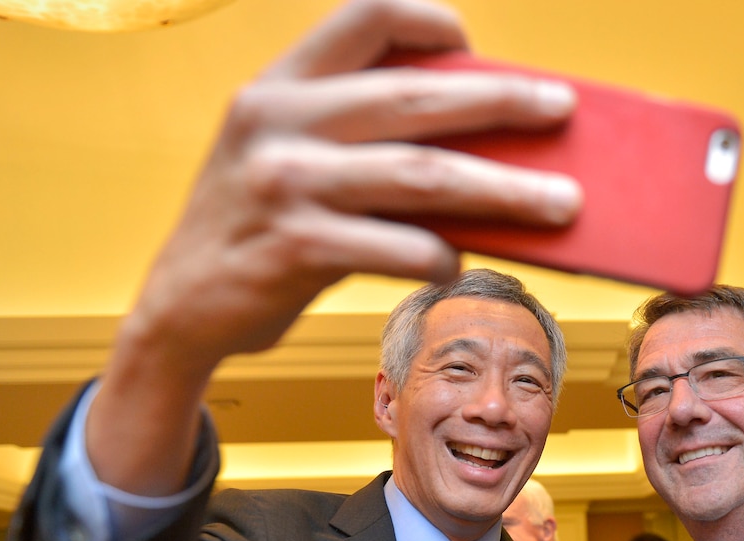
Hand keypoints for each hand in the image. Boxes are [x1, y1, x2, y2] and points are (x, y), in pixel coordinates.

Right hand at [90, 0, 581, 493]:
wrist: (181, 309)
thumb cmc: (257, 229)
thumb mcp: (286, 158)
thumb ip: (355, 137)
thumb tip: (478, 144)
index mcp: (277, 86)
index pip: (360, 15)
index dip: (424, 17)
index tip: (470, 41)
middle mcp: (276, 122)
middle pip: (416, 98)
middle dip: (502, 102)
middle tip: (562, 109)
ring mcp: (284, 185)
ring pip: (423, 177)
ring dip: (505, 190)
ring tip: (562, 202)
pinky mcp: (295, 249)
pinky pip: (399, 247)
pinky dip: (442, 255)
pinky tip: (460, 261)